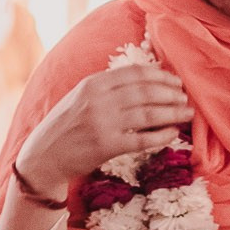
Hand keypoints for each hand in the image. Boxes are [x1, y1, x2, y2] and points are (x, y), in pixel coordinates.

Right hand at [15, 58, 190, 199]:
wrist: (43, 156)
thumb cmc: (65, 126)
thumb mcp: (79, 97)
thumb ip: (105, 87)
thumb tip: (143, 79)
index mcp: (92, 84)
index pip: (136, 73)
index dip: (161, 76)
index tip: (175, 81)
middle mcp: (98, 100)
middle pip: (147, 91)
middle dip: (171, 94)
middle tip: (185, 98)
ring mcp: (103, 123)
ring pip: (149, 114)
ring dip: (172, 113)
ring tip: (186, 114)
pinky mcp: (107, 146)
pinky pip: (143, 139)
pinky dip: (162, 136)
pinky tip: (173, 134)